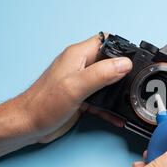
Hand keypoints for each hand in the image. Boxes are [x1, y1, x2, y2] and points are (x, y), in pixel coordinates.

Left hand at [0, 34, 131, 165]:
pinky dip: (111, 107)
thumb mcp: (76, 86)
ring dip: (119, 91)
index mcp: (78, 56)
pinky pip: (102, 99)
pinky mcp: (82, 97)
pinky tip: (119, 116)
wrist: (28, 126)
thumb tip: (125, 64)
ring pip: (108, 81)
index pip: (107, 41)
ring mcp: (81, 82)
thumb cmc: (43, 105)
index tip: (137, 59)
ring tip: (131, 99)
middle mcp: (81, 66)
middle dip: (126, 71)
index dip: (123, 47)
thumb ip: (102, 73)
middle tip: (139, 81)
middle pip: (111, 61)